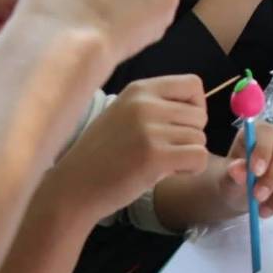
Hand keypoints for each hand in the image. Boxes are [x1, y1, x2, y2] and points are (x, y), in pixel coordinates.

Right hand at [47, 75, 208, 220]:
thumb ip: (156, 104)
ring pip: (200, 138)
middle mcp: (145, 104)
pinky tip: (167, 173)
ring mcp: (149, 129)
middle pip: (200, 116)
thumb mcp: (123, 114)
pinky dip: (191, 169)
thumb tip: (197, 106)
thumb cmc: (101, 154)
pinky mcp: (155, 157)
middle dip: (189, 136)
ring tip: (158, 163)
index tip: (179, 125)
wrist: (72, 188)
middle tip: (164, 150)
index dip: (195, 106)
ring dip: (186, 155)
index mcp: (139, 89)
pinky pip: (199, 157)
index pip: (193, 84)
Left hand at [220, 121, 272, 217]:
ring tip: (265, 211)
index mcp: (260, 131)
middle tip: (258, 200)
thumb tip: (237, 169)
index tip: (255, 173)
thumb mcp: (228, 179)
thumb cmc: (237, 181)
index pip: (266, 133)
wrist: (247, 192)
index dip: (263, 150)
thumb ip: (233, 174)